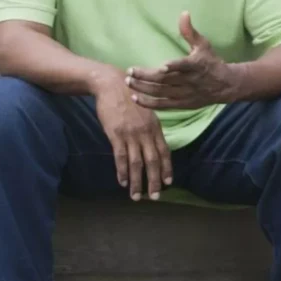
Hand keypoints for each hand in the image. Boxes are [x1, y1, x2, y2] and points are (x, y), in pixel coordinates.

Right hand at [94, 73, 172, 201]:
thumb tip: (153, 144)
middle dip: (154, 182)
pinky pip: (121, 157)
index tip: (168, 183)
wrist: (111, 84)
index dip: (167, 169)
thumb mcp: (146, 111)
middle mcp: (146, 133)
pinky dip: (122, 171)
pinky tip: (122, 181)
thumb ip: (150, 128)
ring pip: (137, 164)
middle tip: (154, 197)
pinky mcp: (116, 134)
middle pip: (153, 162)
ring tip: (135, 196)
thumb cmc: (128, 97)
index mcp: (155, 127)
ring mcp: (131, 134)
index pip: (164, 152)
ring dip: (137, 182)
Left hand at [126, 12, 235, 109]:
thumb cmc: (211, 62)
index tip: (161, 66)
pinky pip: (164, 105)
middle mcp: (190, 81)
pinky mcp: (183, 104)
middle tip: (129, 71)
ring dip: (143, 88)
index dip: (174, 67)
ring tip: (128, 82)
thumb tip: (183, 13)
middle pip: (166, 80)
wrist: (227, 85)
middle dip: (146, 77)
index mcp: (196, 65)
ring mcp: (186, 94)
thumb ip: (190, 32)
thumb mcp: (203, 45)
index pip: (184, 66)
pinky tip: (135, 98)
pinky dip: (149, 103)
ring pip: (162, 93)